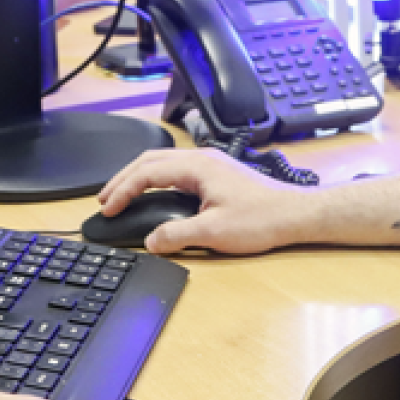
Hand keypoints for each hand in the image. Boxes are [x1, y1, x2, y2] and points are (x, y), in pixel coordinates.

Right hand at [97, 148, 320, 254]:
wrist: (295, 215)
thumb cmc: (262, 219)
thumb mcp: (214, 233)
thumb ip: (177, 235)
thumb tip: (151, 241)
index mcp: (197, 166)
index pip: (146, 173)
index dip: (122, 190)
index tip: (107, 208)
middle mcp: (201, 159)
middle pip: (149, 160)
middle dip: (122, 179)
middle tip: (104, 199)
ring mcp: (210, 164)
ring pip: (162, 162)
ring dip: (138, 177)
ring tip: (121, 195)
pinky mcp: (216, 174)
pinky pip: (175, 169)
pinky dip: (155, 180)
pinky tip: (152, 194)